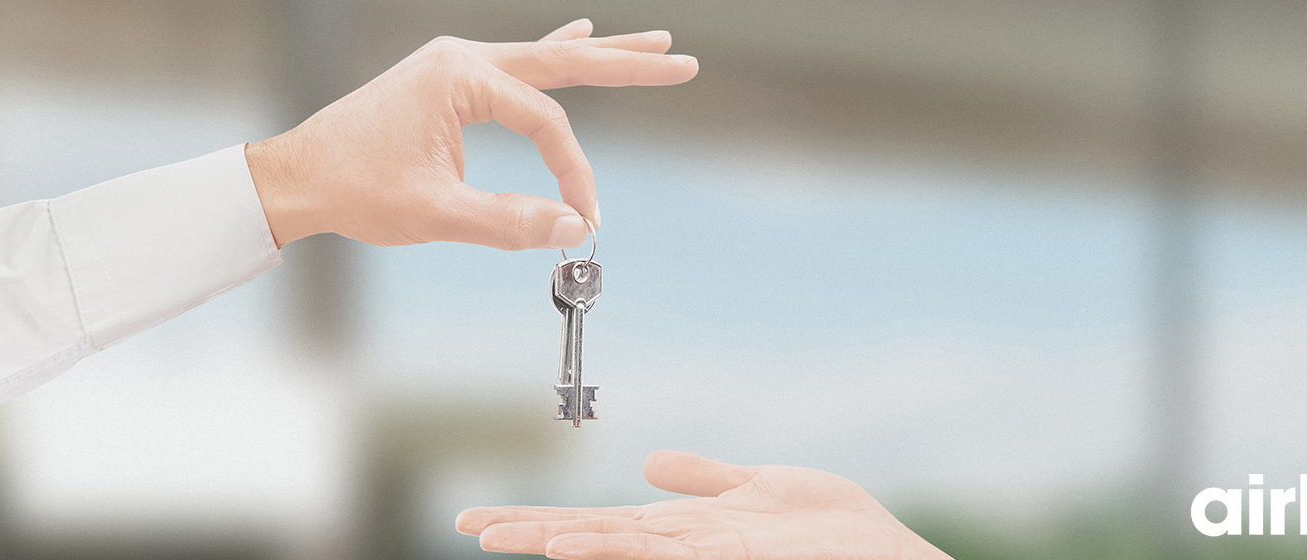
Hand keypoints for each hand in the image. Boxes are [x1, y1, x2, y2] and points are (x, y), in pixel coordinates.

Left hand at [245, 18, 697, 249]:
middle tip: (682, 62)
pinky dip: (551, 56)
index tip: (584, 216)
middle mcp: (461, 58)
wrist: (296, 176)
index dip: (573, 171)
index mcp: (459, 76)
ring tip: (649, 44)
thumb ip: (509, 221)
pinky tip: (578, 35)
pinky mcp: (446, 81)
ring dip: (597, 55)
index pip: (545, 122)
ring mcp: (453, 64)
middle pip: (562, 61)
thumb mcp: (435, 214)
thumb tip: (574, 228)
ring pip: (542, 57)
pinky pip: (515, 65)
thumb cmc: (354, 189)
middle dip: (625, 64)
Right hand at [456, 450, 952, 559]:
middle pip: (595, 535)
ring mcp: (708, 558)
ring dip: (567, 542)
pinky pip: (667, 554)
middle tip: (468, 528)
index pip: (599, 522)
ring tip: (514, 538)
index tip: (482, 521)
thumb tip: (646, 464)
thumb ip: (704, 477)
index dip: (542, 520)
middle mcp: (686, 547)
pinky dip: (619, 549)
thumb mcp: (763, 488)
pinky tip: (584, 545)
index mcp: (686, 529)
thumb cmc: (838, 534)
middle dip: (532, 533)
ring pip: (622, 548)